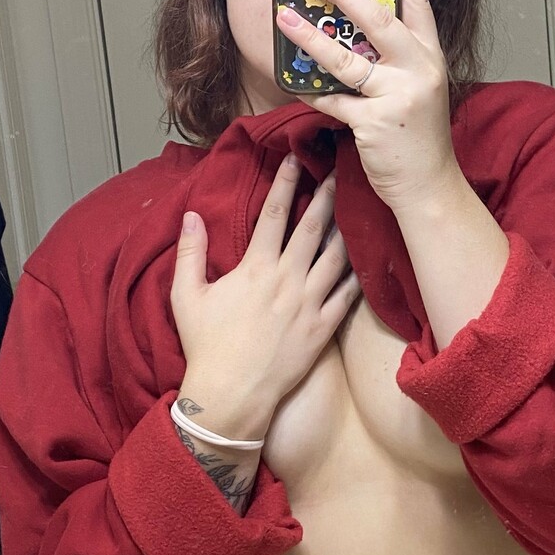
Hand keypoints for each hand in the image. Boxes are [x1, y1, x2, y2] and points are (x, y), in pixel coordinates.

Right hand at [170, 155, 359, 433]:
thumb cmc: (206, 345)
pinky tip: (369, 257)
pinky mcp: (323, 329)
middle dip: (327, 195)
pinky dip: (359, 275)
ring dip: (347, 228)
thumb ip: (190, 253)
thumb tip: (191, 215)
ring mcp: (309, 304)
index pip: (274, 215)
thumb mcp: (186, 296)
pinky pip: (347, 296)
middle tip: (340, 170)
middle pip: (313, 228)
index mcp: (255, 269)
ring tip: (359, 205)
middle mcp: (287, 280)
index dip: (285, 183)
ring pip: (336, 257)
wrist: (231, 395)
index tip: (294, 159)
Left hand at [274, 0, 457, 212]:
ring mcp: (396, 95)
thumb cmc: (418, 135)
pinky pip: (331, 100)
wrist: (429, 186)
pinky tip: (290, 78)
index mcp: (429, 55)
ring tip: (283, 16)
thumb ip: (395, 57)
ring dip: (310, 36)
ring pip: (345, 59)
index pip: (418, 1)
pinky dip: (309, 91)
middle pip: (378, 20)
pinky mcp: (374, 122)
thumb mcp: (418, 87)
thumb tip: (355, 28)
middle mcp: (417, 69)